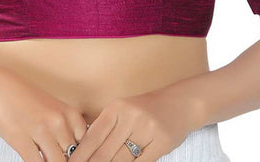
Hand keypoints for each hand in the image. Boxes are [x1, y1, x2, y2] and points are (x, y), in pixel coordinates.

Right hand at [0, 62, 88, 161]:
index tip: (70, 156)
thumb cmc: (24, 98)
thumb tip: (72, 154)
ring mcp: (40, 130)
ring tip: (45, 159)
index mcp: (69, 113)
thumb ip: (64, 129)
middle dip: (65, 161)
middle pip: (73, 156)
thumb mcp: (52, 109)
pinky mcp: (21, 139)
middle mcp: (58, 121)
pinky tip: (33, 160)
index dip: (79, 156)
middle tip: (57, 159)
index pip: (86, 144)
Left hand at [68, 85, 201, 161]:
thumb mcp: (122, 111)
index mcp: (116, 108)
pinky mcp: (160, 143)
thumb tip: (82, 148)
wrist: (180, 103)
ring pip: (121, 161)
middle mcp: (130, 116)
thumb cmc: (145, 110)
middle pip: (105, 152)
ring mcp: (146, 130)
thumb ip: (105, 127)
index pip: (93, 136)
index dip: (80, 155)